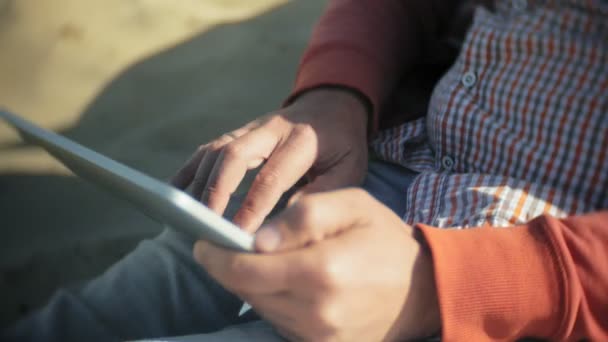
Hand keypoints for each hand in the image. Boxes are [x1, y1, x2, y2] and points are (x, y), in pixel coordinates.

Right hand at [171, 88, 368, 230]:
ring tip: (188, 215)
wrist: (332, 104)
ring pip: (216, 149)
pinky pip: (208, 148)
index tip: (240, 235)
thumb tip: (286, 222)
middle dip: (217, 191)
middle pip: (234, 154)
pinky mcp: (239, 132)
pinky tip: (175, 192)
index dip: (253, 206)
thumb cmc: (343, 144)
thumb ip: (322, 194)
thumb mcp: (349, 169)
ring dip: (200, 182)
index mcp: (303, 140)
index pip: (272, 176)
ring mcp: (252, 127)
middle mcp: (272, 129)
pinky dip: (190, 169)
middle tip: (207, 224)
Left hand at [194, 189, 440, 340]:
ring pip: (260, 308)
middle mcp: (315, 311)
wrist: (423, 290)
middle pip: (245, 292)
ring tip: (262, 260)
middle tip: (224, 246)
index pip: (245, 270)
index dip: (216, 256)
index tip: (202, 241)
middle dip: (229, 268)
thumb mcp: (353, 205)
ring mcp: (317, 336)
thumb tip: (258, 240)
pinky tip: (285, 280)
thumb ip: (305, 215)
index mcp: (321, 271)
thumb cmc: (385, 239)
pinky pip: (279, 321)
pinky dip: (271, 299)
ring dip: (251, 284)